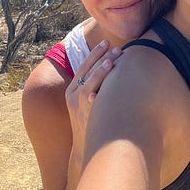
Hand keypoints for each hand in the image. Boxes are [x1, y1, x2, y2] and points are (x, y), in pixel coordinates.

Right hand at [65, 40, 121, 154]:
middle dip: (101, 58)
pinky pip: (90, 106)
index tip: (107, 42)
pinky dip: (94, 98)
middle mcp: (73, 96)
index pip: (84, 66)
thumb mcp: (88, 100)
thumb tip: (111, 64)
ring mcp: (79, 107)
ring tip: (111, 63)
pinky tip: (101, 91)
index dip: (95, 53)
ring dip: (99, 73)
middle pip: (87, 72)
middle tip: (116, 48)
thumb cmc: (91, 119)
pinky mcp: (85, 118)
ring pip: (88, 86)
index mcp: (72, 89)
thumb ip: (95, 84)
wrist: (85, 146)